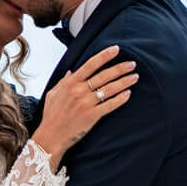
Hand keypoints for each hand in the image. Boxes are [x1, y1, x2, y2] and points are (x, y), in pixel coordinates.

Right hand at [35, 45, 137, 163]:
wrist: (51, 136)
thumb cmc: (51, 115)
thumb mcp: (53, 94)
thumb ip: (63, 81)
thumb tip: (71, 71)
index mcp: (70, 83)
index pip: (91, 64)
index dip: (105, 55)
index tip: (116, 49)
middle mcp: (79, 91)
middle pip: (104, 75)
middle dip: (121, 68)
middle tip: (132, 64)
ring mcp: (86, 103)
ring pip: (110, 89)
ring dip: (124, 82)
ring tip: (135, 77)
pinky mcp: (92, 116)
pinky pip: (110, 105)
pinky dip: (121, 99)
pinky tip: (128, 94)